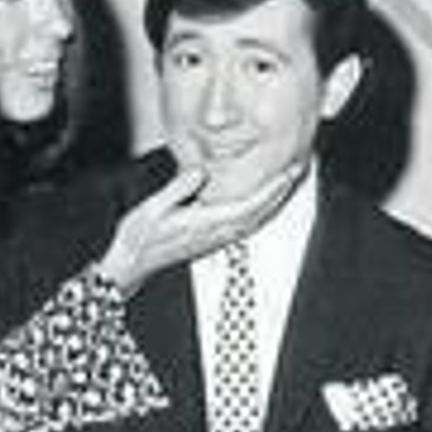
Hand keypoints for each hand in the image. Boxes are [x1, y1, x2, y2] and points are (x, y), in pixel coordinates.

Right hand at [96, 160, 307, 294]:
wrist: (132, 264)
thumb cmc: (139, 237)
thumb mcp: (152, 208)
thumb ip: (177, 189)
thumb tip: (200, 172)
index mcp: (204, 223)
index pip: (248, 205)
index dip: (271, 189)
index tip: (288, 172)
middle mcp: (215, 233)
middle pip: (259, 212)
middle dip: (281, 191)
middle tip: (299, 167)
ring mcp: (215, 239)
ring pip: (255, 220)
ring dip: (274, 201)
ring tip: (287, 179)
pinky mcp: (212, 240)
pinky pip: (245, 226)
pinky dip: (260, 211)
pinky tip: (264, 201)